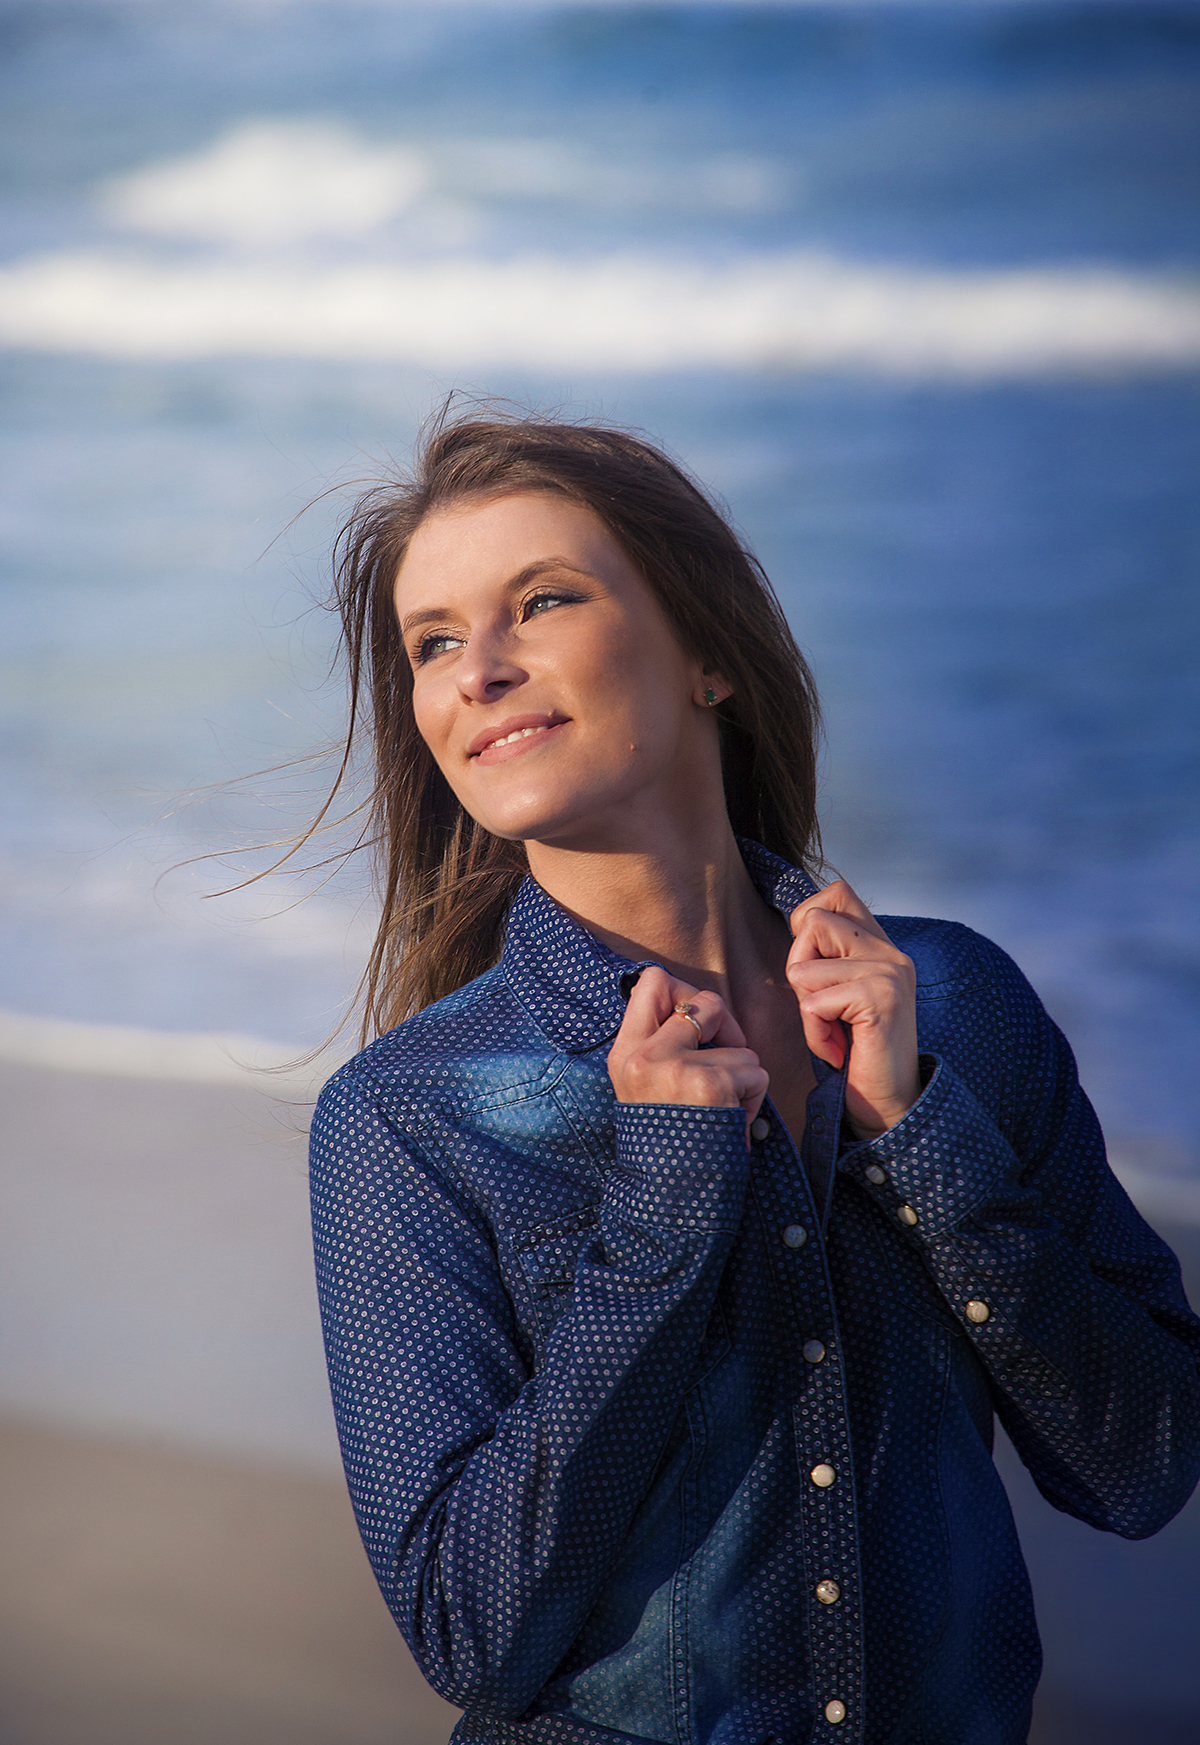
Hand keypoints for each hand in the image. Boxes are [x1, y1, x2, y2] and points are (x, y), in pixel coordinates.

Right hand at [607, 966, 768, 1143]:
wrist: (667, 1201)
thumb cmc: (668, 1143)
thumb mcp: (645, 1089)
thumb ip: (662, 1046)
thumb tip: (697, 1004)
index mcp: (625, 1053)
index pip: (652, 982)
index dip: (685, 992)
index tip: (695, 1023)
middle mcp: (644, 1055)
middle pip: (705, 1000)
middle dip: (728, 1029)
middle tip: (724, 1061)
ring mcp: (676, 1068)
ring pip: (741, 1047)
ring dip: (743, 1080)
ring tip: (720, 1112)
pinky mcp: (710, 1085)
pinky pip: (755, 1074)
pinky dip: (753, 1101)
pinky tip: (731, 1125)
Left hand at [786, 881, 921, 1140]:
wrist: (889, 1104)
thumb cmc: (856, 1052)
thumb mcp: (841, 993)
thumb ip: (831, 957)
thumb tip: (798, 924)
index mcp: (882, 946)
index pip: (837, 892)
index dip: (807, 922)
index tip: (816, 967)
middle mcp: (890, 953)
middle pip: (812, 921)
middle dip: (800, 967)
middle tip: (824, 1006)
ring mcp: (888, 973)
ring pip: (803, 967)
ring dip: (807, 1009)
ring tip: (834, 1031)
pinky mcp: (879, 999)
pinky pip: (813, 1003)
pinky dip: (815, 1033)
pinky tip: (839, 1050)